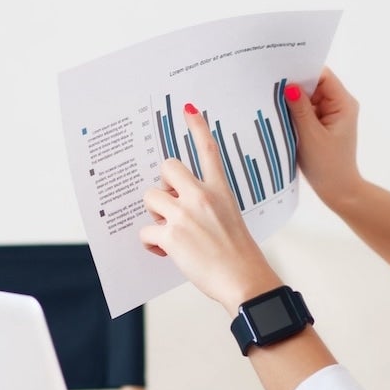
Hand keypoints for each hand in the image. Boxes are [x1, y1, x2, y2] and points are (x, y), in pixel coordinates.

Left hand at [140, 102, 283, 313]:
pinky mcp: (170, 235)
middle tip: (170, 204)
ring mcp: (184, 214)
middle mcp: (201, 196)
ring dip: (154, 214)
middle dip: (163, 184)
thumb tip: (177, 209)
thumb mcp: (230, 218)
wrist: (244, 279)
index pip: (208, 150)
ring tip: (168, 232)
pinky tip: (164, 252)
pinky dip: (151, 244)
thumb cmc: (239, 255)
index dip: (198, 127)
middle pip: (167, 167)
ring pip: (150, 197)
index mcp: (219, 190)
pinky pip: (146, 231)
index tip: (189, 109)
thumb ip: (206, 206)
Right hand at [286, 68, 362, 210]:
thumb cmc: (327, 166)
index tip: (281, 74)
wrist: (338, 191)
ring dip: (293, 103)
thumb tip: (289, 85)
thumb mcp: (310, 136)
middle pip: (315, 85)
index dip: (303, 73)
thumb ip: (300, 109)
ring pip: (309, 98)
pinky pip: (307, 111)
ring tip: (273, 104)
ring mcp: (331, 115)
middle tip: (271, 89)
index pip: (323, 76)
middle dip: (295, 88)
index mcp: (344, 104)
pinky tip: (281, 118)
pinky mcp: (323, 125)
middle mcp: (340, 105)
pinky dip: (295, 114)